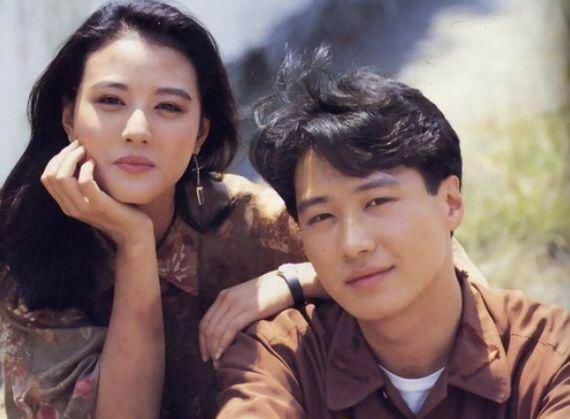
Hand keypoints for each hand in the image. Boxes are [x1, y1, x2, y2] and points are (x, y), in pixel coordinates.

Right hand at [41, 140, 152, 245]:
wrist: (134, 232)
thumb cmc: (118, 209)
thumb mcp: (95, 195)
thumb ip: (84, 182)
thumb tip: (78, 155)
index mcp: (66, 204)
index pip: (47, 177)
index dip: (57, 158)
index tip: (73, 148)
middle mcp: (70, 207)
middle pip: (51, 175)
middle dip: (63, 154)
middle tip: (80, 145)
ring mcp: (83, 208)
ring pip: (62, 177)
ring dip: (73, 158)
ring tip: (86, 150)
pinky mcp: (98, 206)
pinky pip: (84, 182)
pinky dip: (87, 168)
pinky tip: (95, 162)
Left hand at [199, 262, 324, 367]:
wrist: (286, 283)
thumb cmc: (268, 294)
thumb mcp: (245, 298)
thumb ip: (234, 309)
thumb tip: (226, 331)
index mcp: (224, 296)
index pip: (205, 321)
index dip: (202, 340)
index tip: (205, 354)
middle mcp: (227, 298)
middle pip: (209, 327)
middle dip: (207, 347)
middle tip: (210, 362)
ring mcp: (238, 303)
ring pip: (217, 330)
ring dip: (214, 349)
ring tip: (217, 363)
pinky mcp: (250, 310)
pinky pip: (231, 329)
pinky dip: (224, 344)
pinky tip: (223, 354)